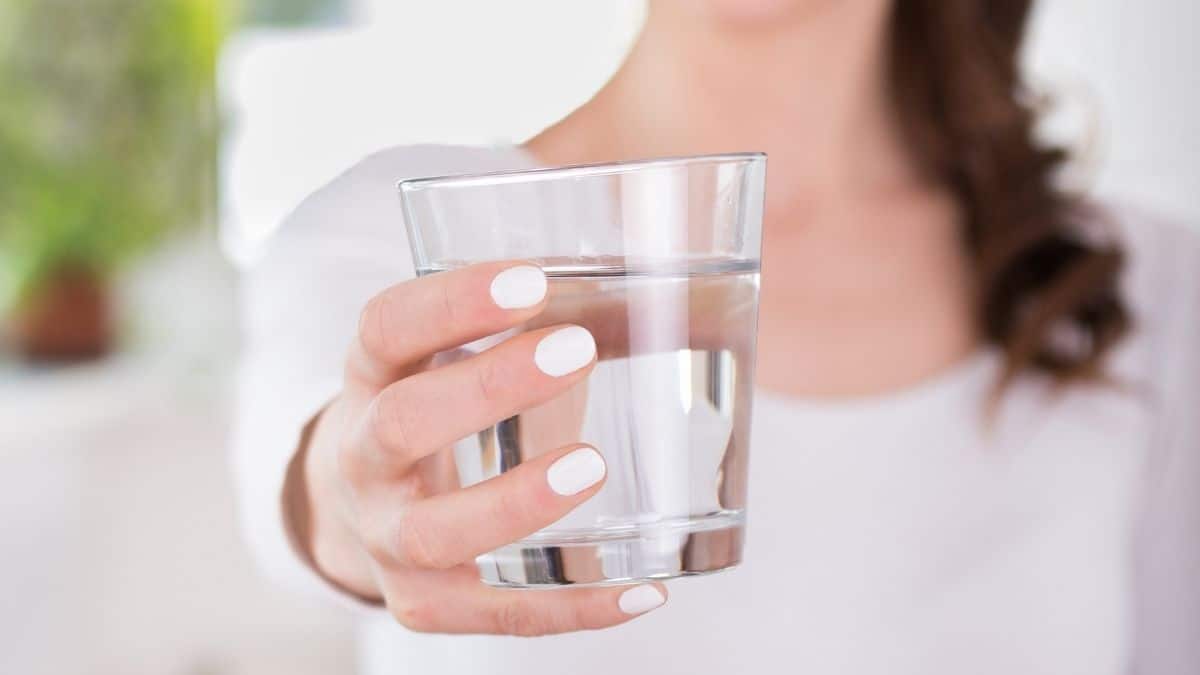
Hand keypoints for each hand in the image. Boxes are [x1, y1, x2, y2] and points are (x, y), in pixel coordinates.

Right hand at [294, 261, 667, 634]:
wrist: (364, 503)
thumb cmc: (442, 406)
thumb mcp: (456, 355)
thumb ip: (534, 325)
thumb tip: (659, 290)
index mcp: (372, 376)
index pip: (388, 328)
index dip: (451, 303)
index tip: (530, 281)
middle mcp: (364, 457)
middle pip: (403, 424)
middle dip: (488, 389)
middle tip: (576, 350)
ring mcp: (387, 537)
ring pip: (437, 532)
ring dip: (515, 502)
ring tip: (592, 465)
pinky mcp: (424, 602)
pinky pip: (499, 613)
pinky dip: (575, 606)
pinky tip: (642, 589)